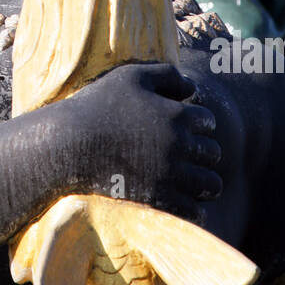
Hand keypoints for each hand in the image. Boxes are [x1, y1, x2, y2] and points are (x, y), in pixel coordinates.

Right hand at [60, 62, 222, 221]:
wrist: (71, 143)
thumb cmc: (98, 105)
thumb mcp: (131, 76)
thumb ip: (166, 74)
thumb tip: (191, 87)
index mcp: (178, 114)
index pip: (208, 121)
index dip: (199, 123)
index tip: (187, 127)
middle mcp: (181, 144)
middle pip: (213, 153)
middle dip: (205, 152)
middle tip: (192, 155)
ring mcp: (172, 173)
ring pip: (211, 184)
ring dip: (207, 182)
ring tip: (195, 182)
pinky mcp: (159, 198)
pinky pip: (193, 210)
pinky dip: (195, 208)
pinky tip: (187, 203)